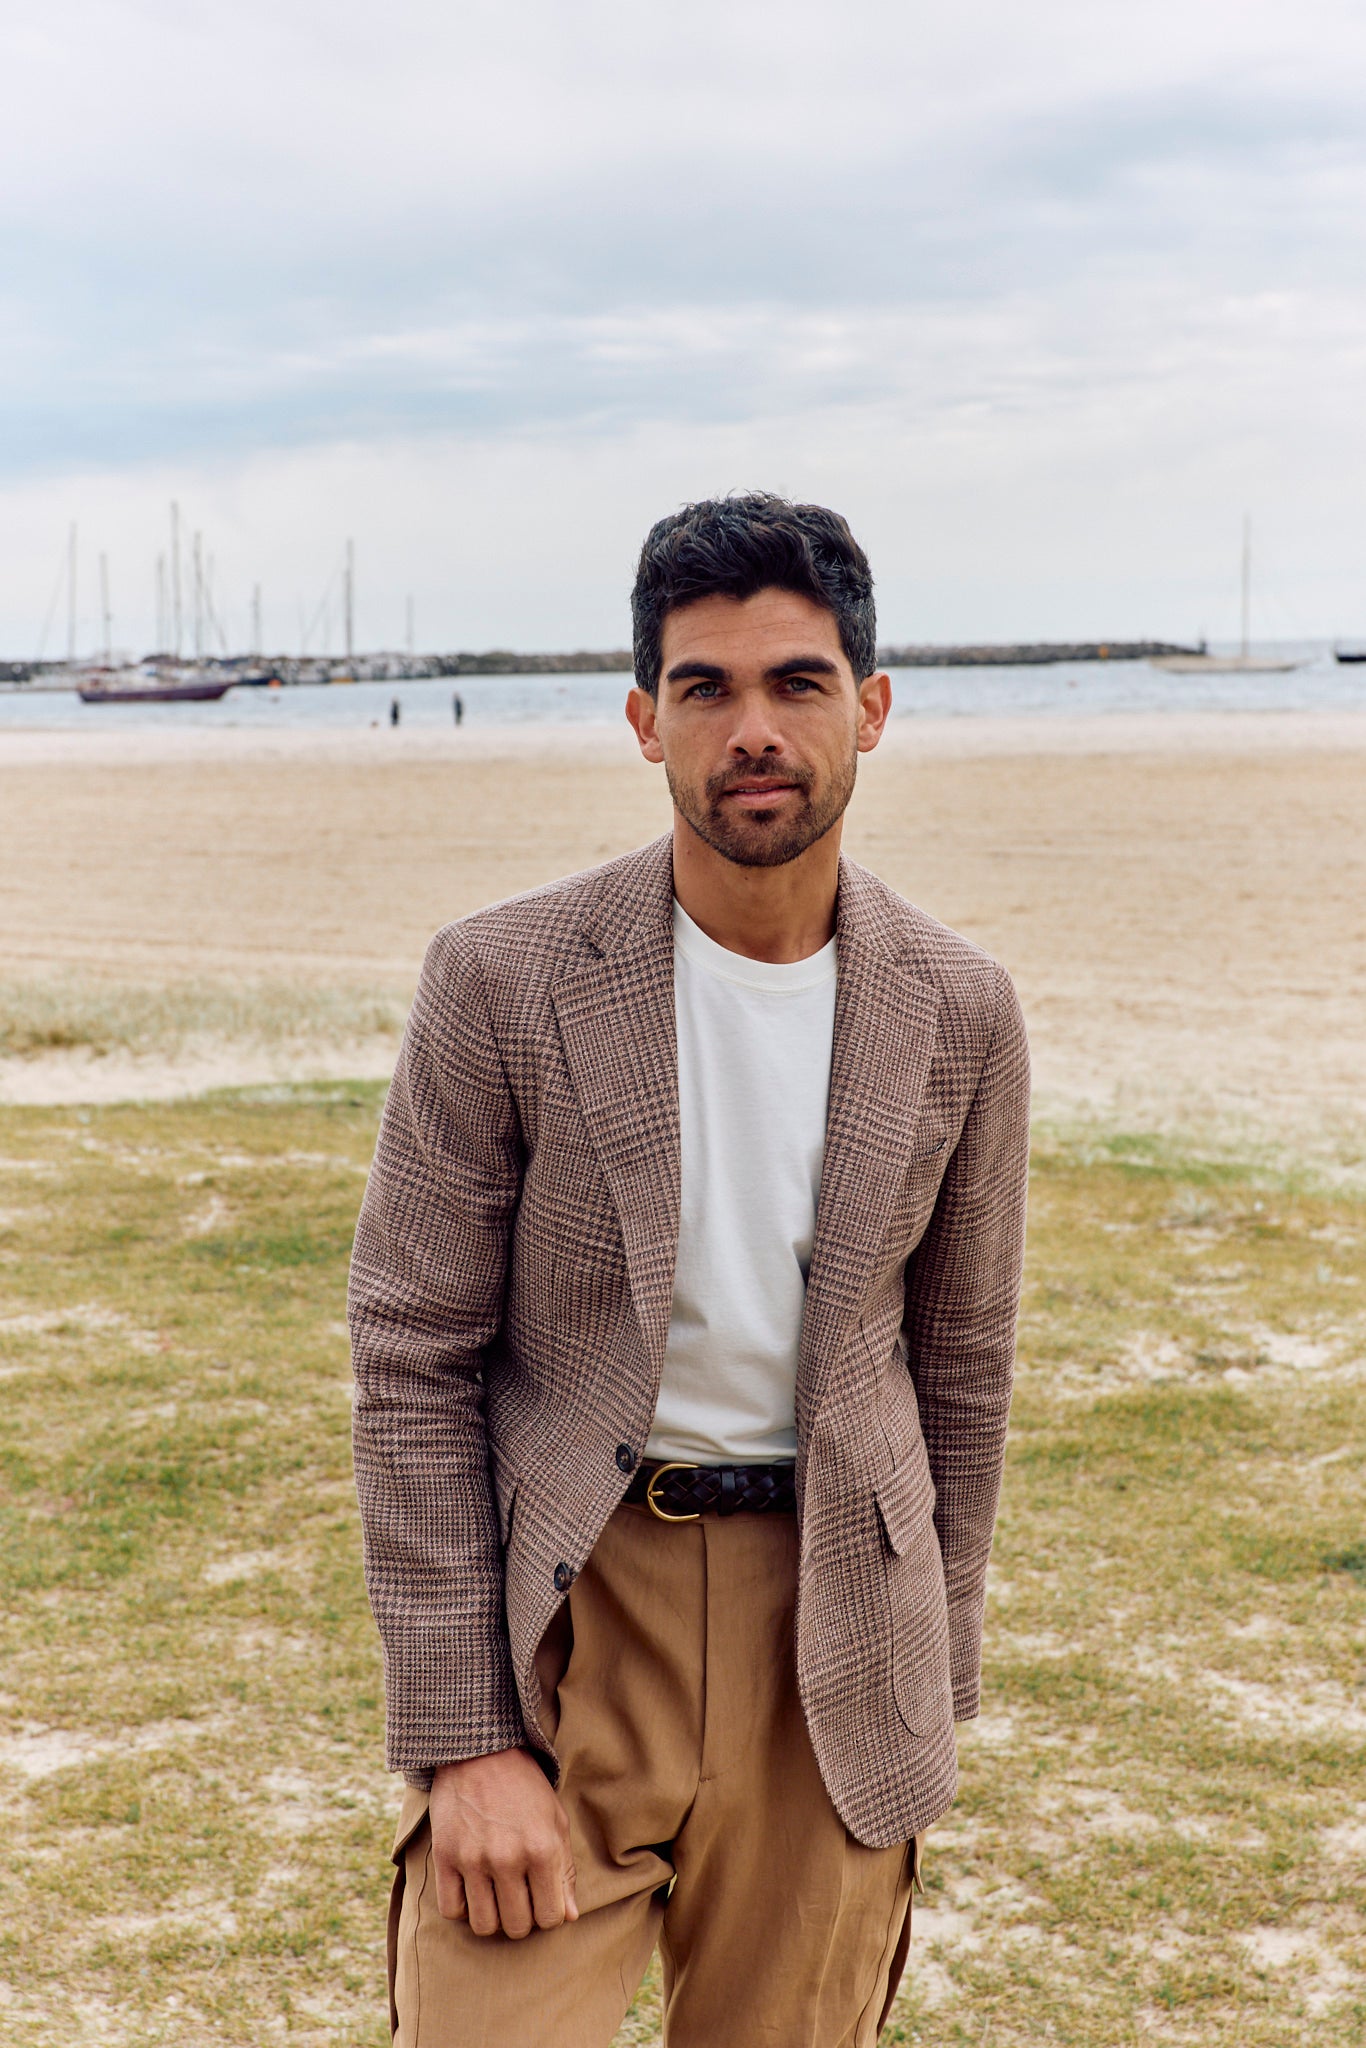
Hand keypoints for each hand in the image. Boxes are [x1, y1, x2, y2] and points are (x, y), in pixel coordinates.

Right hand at [429, 1747, 578, 1938]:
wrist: (480, 1750)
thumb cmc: (524, 1786)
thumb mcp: (555, 1821)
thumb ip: (564, 1871)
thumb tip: (568, 1916)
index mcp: (542, 1849)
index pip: (550, 1917)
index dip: (548, 1914)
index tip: (542, 1900)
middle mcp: (508, 1858)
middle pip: (516, 1927)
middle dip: (521, 1919)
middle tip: (518, 1897)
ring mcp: (473, 1859)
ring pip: (484, 1926)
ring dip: (493, 1917)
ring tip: (495, 1896)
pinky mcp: (445, 1856)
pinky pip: (451, 1910)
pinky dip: (463, 1908)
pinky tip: (472, 1889)